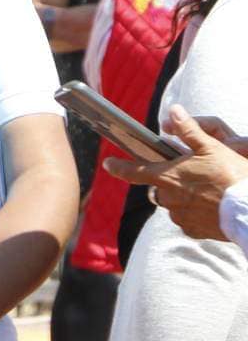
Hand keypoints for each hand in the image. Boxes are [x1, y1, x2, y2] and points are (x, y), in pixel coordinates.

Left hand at [103, 107, 247, 241]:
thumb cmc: (232, 175)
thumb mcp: (212, 147)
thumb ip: (190, 131)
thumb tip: (174, 110)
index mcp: (167, 177)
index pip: (135, 171)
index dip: (119, 167)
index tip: (108, 163)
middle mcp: (168, 198)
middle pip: (159, 188)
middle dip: (169, 181)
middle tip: (190, 176)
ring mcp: (179, 216)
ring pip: (173, 204)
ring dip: (183, 197)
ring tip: (206, 191)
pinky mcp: (192, 230)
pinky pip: (187, 220)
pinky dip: (195, 212)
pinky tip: (210, 206)